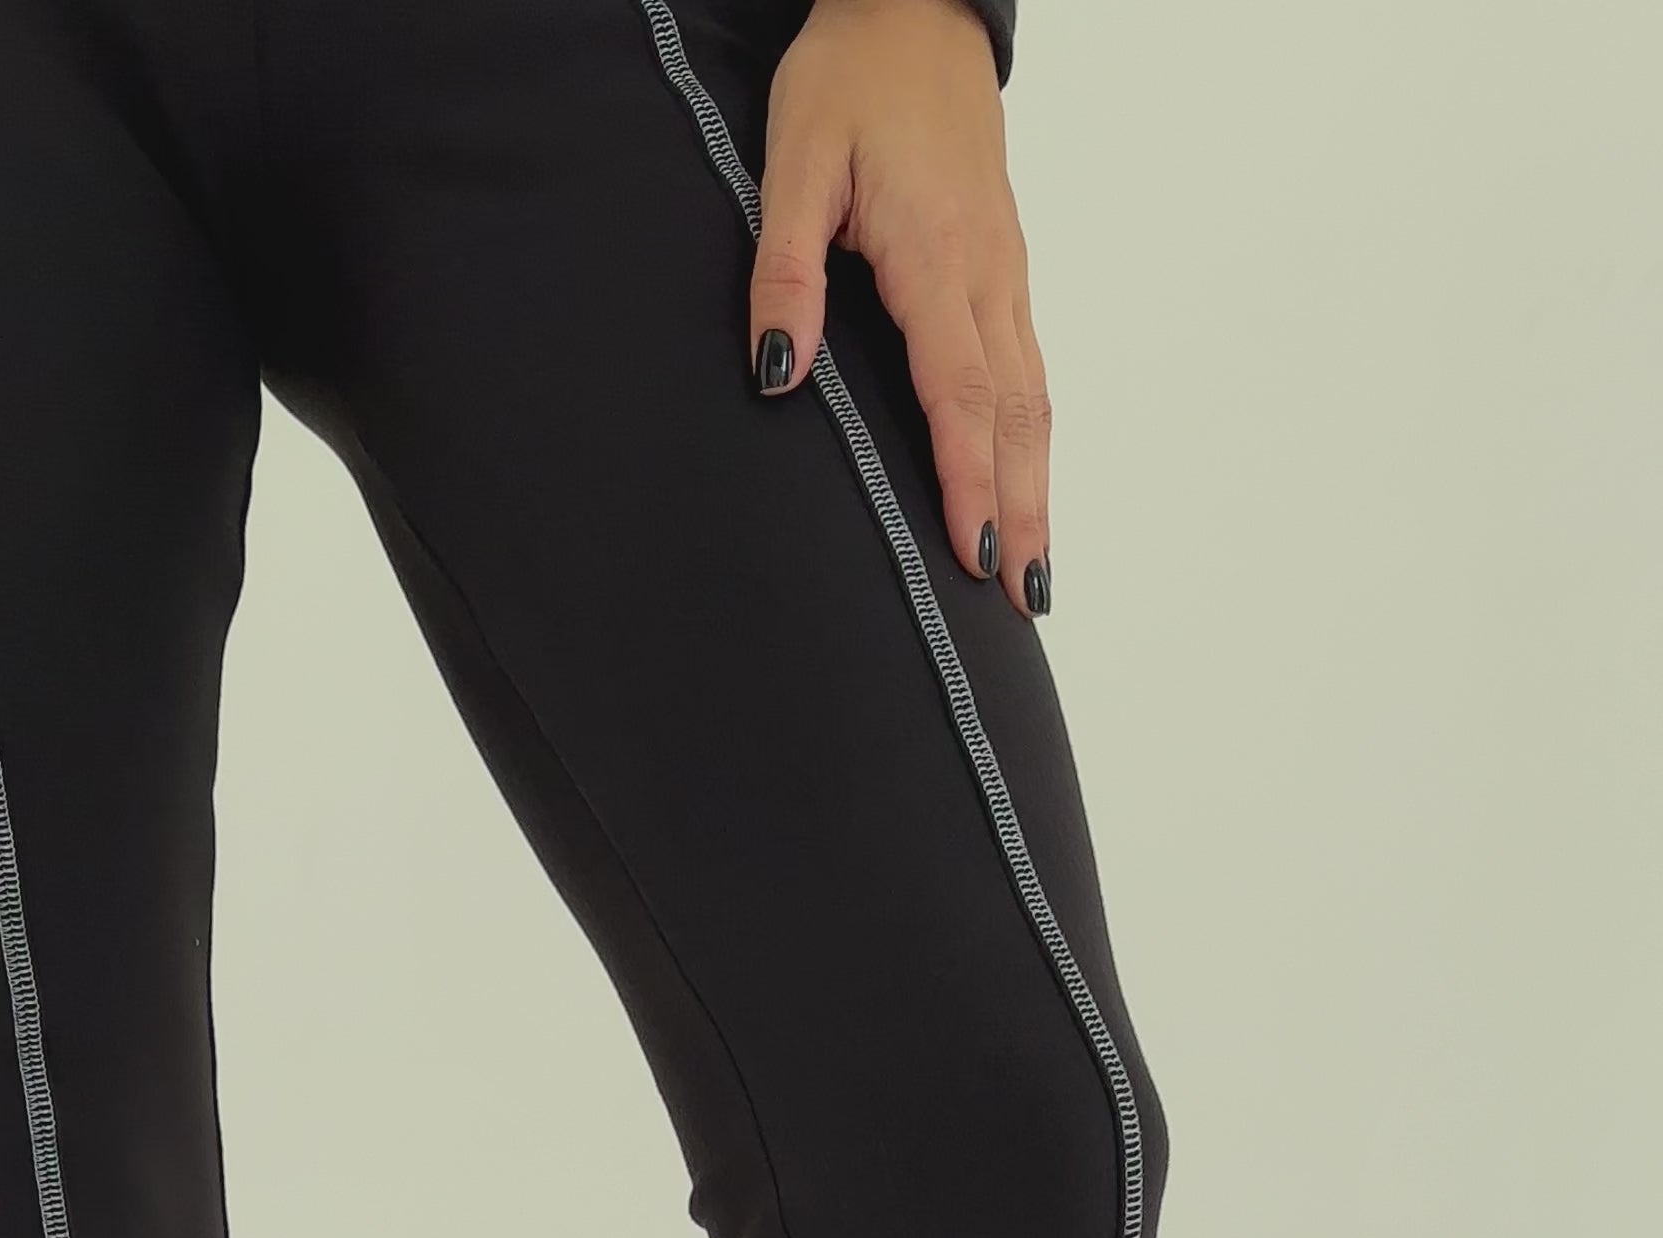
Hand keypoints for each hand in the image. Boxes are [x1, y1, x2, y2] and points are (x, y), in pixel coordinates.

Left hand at [752, 0, 1050, 616]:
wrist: (915, 8)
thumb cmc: (850, 78)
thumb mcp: (794, 163)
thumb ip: (786, 271)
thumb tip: (778, 374)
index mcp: (937, 256)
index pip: (961, 393)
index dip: (969, 479)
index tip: (976, 554)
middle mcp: (988, 273)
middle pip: (1016, 414)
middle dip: (1022, 511)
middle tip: (1024, 599)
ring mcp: (1006, 272)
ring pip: (1034, 397)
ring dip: (1038, 487)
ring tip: (1035, 573)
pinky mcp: (1005, 267)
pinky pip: (1030, 369)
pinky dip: (1033, 439)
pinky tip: (1027, 484)